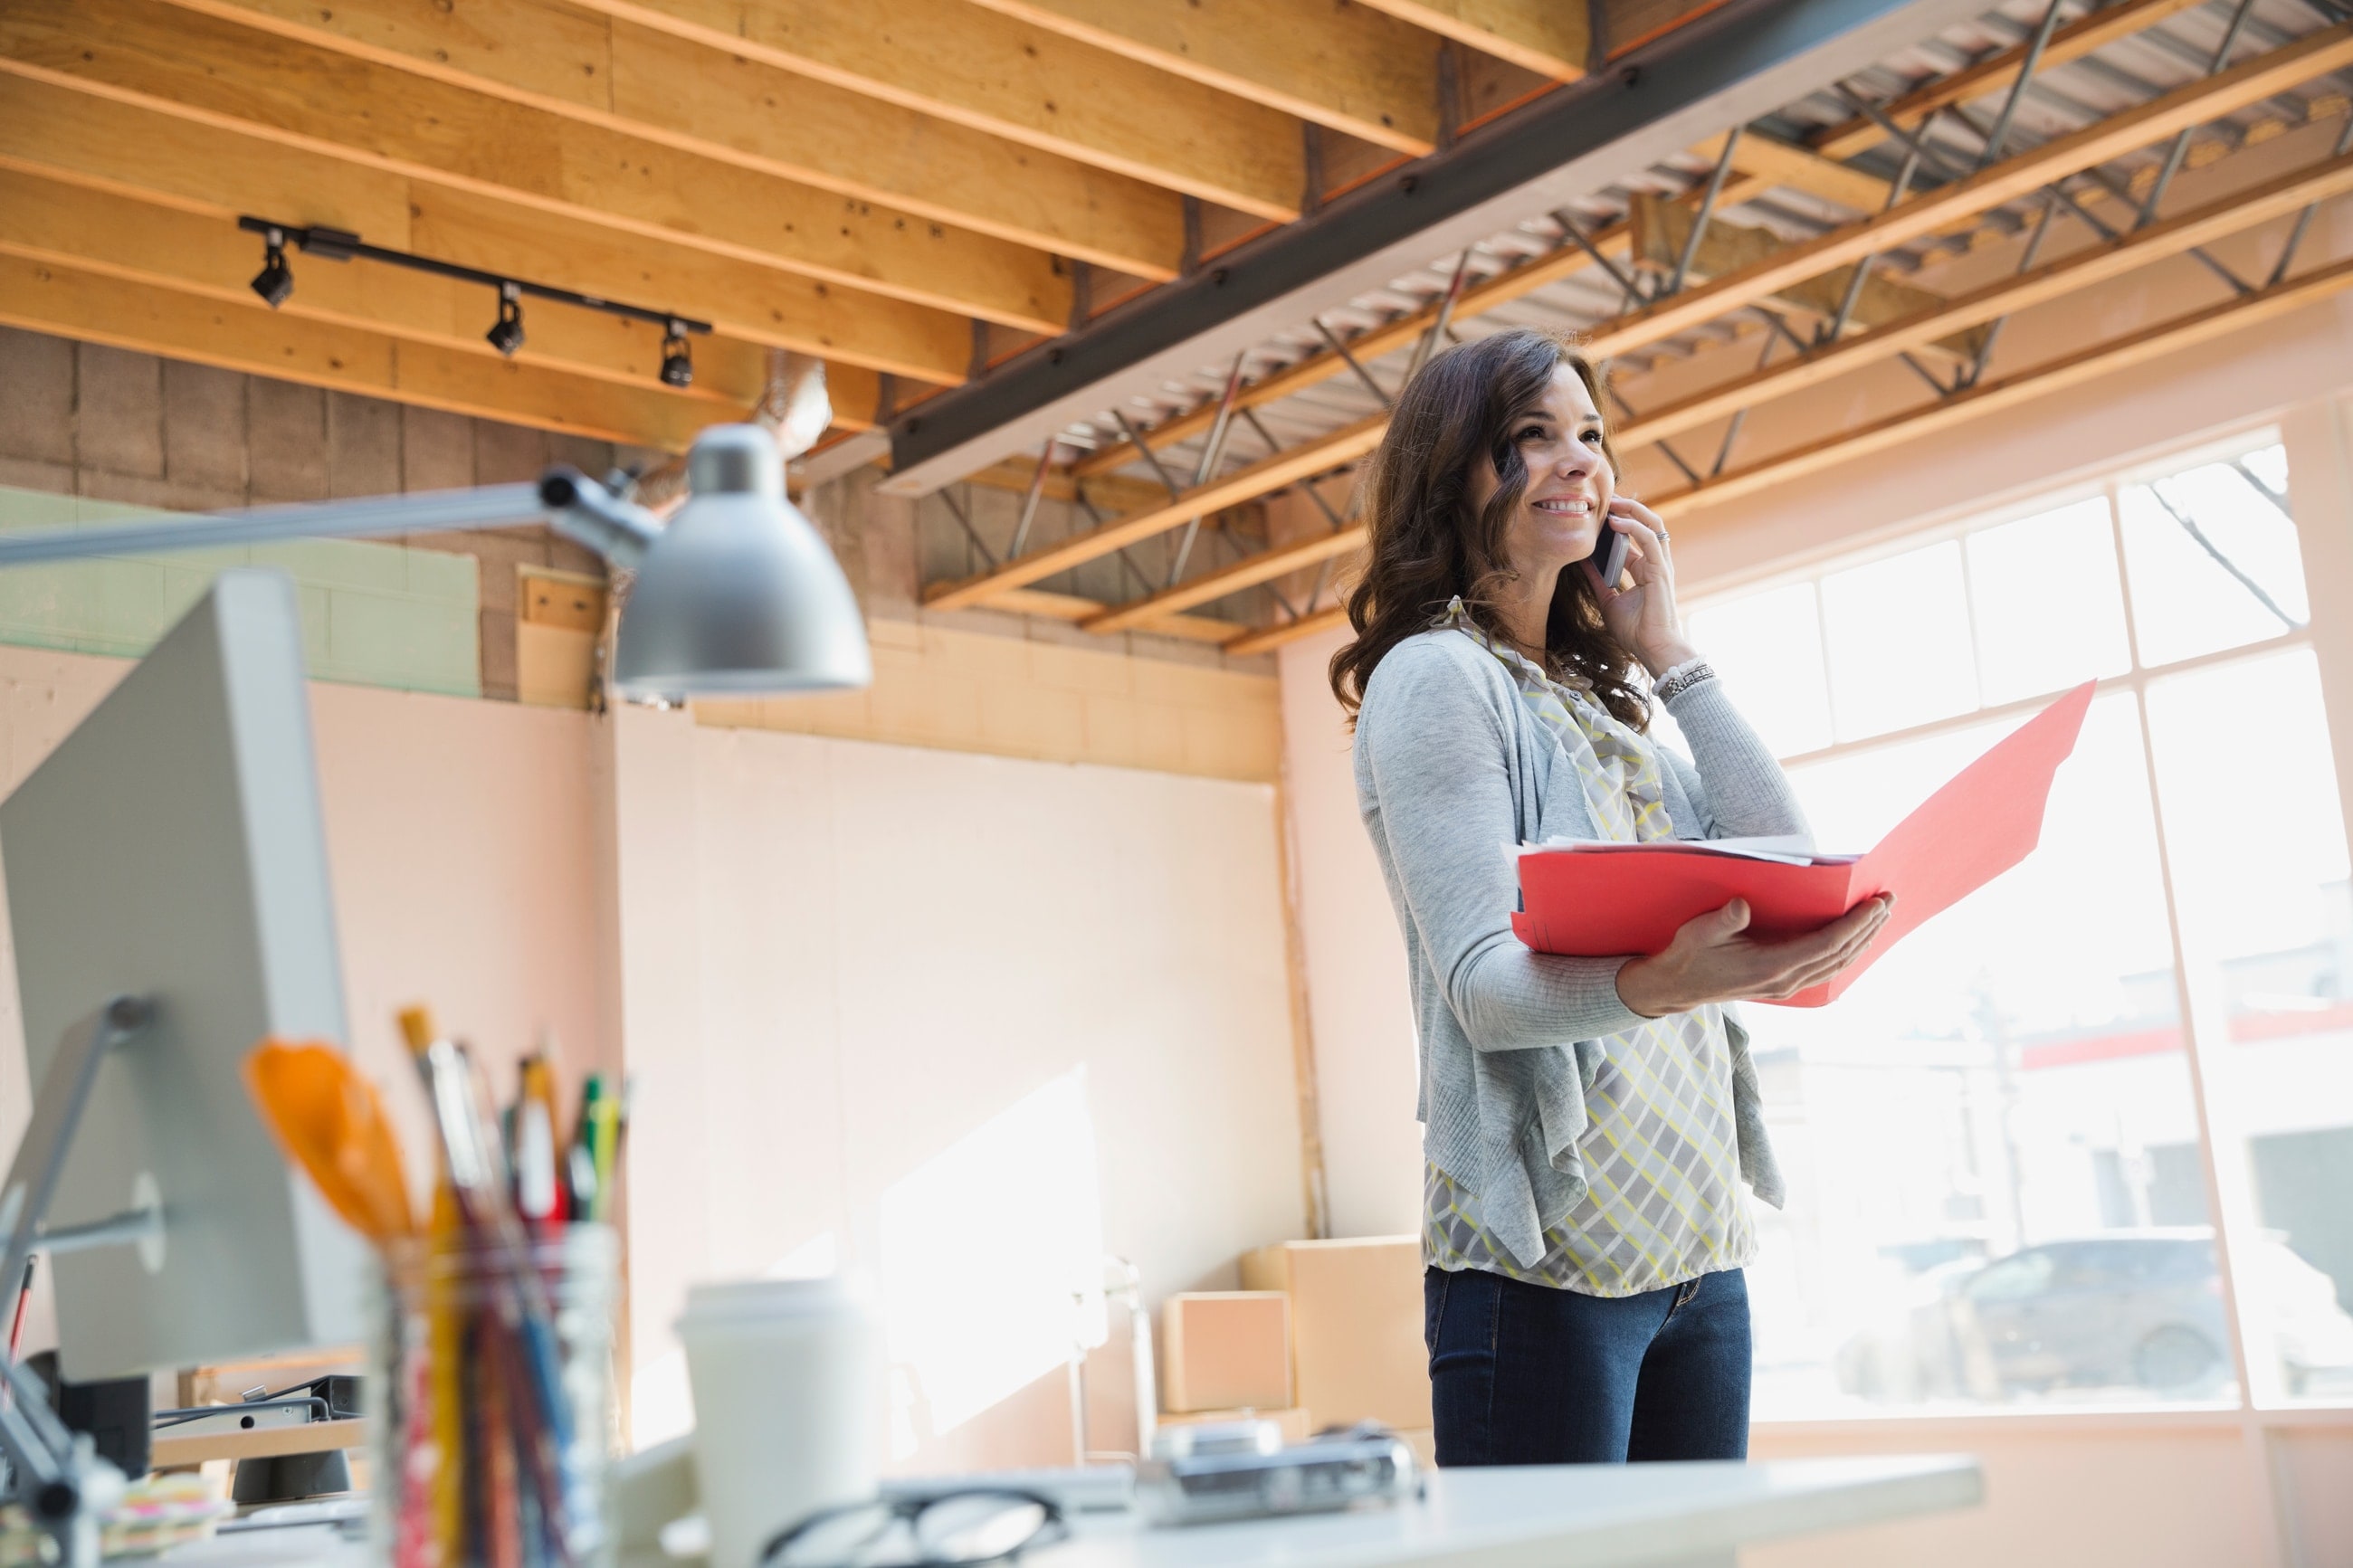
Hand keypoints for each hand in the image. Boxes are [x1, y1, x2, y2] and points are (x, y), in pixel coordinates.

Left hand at [1582, 496, 1696, 675]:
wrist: (1653, 649)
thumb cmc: (1636, 631)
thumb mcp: (1608, 601)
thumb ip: (1598, 581)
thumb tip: (1582, 563)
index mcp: (1644, 569)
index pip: (1633, 537)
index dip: (1617, 523)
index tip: (1597, 513)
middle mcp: (1655, 563)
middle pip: (1646, 524)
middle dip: (1627, 508)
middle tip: (1606, 498)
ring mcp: (1661, 565)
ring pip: (1652, 525)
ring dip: (1632, 510)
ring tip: (1612, 501)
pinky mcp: (1661, 570)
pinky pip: (1649, 540)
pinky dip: (1633, 528)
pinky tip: (1616, 522)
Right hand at [1615, 895, 1895, 1015]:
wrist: (1676, 988)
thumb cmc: (1688, 955)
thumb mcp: (1698, 933)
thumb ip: (1722, 921)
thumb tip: (1742, 904)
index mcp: (1770, 967)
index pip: (1825, 944)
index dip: (1854, 924)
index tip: (1875, 904)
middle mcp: (1785, 980)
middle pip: (1839, 955)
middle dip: (1868, 928)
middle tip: (1889, 902)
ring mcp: (1786, 986)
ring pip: (1837, 965)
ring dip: (1862, 941)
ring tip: (1881, 917)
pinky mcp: (1784, 984)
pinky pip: (1826, 969)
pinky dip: (1846, 952)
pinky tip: (1856, 939)